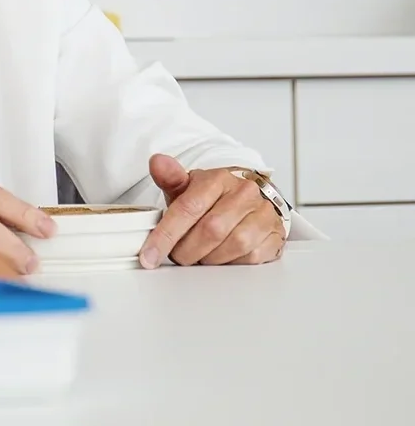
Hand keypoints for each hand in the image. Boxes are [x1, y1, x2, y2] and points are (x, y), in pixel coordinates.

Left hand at [139, 154, 285, 268]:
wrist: (246, 200)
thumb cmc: (212, 197)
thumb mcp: (187, 186)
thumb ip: (169, 177)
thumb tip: (157, 162)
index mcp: (218, 178)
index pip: (188, 208)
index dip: (166, 235)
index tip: (150, 255)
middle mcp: (244, 193)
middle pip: (211, 230)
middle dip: (187, 250)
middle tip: (177, 255)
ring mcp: (263, 213)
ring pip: (233, 246)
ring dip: (209, 258)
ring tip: (199, 254)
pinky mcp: (276, 234)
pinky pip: (251, 257)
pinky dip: (230, 262)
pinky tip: (221, 256)